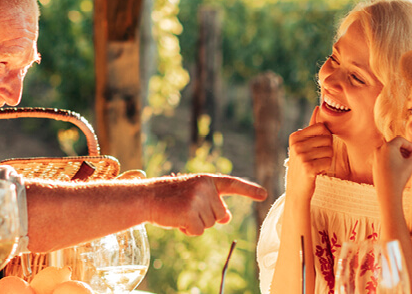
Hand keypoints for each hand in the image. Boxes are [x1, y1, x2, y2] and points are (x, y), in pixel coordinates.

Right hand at [147, 174, 267, 234]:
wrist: (147, 197)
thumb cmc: (171, 197)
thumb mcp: (194, 194)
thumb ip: (212, 202)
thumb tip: (227, 218)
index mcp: (208, 180)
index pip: (232, 184)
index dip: (249, 190)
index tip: (264, 194)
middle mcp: (206, 188)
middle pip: (221, 215)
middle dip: (207, 217)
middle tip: (188, 209)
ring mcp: (198, 200)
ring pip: (210, 225)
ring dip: (196, 224)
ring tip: (180, 212)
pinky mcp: (190, 213)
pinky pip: (199, 231)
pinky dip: (189, 231)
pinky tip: (177, 220)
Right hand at [285, 106, 332, 193]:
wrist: (296, 190)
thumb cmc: (303, 165)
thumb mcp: (304, 145)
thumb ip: (312, 127)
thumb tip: (318, 108)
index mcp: (295, 136)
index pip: (322, 127)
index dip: (324, 139)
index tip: (315, 149)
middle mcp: (296, 145)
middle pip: (327, 139)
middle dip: (326, 150)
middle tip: (315, 159)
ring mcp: (301, 156)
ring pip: (329, 150)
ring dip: (326, 160)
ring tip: (315, 166)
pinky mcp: (308, 167)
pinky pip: (328, 161)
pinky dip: (325, 168)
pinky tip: (316, 172)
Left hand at [373, 137, 411, 197]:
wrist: (387, 192)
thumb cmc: (399, 177)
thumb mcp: (411, 164)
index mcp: (388, 147)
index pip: (400, 140)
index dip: (410, 145)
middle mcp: (379, 150)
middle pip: (394, 145)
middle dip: (404, 149)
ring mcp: (375, 157)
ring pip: (389, 152)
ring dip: (399, 155)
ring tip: (407, 163)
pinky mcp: (374, 165)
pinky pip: (384, 158)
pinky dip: (392, 160)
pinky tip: (399, 168)